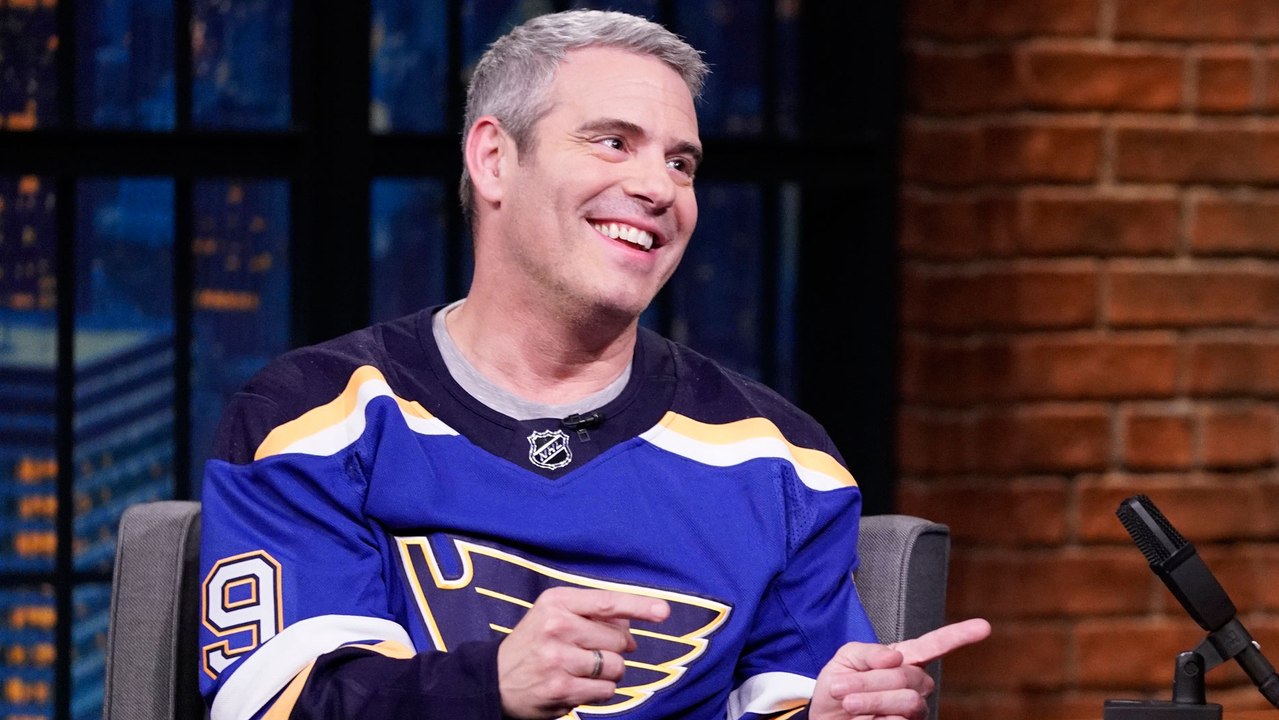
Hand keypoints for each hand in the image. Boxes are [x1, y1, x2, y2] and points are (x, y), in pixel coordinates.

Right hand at [497, 587, 669, 718]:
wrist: (494, 678)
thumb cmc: (533, 642)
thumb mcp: (553, 615)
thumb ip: (592, 613)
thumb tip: (631, 624)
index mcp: (557, 602)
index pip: (607, 602)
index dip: (640, 606)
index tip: (664, 610)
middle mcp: (557, 626)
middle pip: (618, 639)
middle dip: (618, 648)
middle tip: (595, 651)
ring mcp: (558, 659)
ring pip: (615, 666)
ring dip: (609, 671)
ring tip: (585, 669)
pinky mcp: (561, 688)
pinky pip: (606, 689)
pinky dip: (600, 690)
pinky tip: (580, 685)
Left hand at [809, 618, 990, 719]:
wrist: (826, 719)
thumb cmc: (838, 689)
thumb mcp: (846, 659)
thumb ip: (870, 652)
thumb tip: (897, 657)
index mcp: (903, 660)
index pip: (934, 646)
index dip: (958, 636)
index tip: (983, 626)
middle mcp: (915, 685)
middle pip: (906, 676)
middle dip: (869, 681)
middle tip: (840, 687)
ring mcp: (914, 710)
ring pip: (906, 700)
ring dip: (870, 700)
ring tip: (848, 703)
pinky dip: (873, 719)